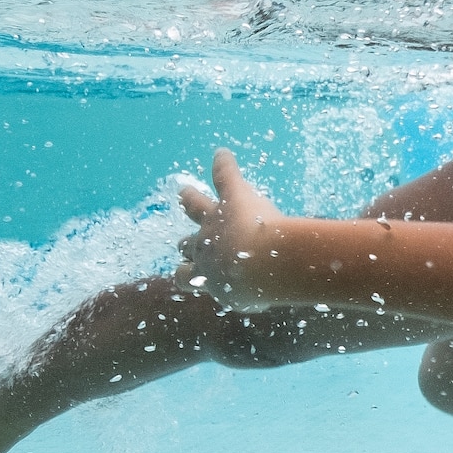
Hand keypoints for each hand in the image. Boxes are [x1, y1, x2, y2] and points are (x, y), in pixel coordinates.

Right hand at [177, 149, 290, 308]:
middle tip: (184, 242)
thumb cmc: (262, 287)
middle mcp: (202, 248)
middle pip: (186, 245)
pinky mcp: (233, 198)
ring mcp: (215, 220)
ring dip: (191, 200)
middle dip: (185, 244)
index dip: (187, 270)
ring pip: (195, 208)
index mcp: (206, 275)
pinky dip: (223, 165)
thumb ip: (257, 294)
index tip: (186, 267)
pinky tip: (223, 155)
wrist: (262, 266)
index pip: (187, 275)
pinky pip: (224, 176)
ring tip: (186, 194)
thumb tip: (268, 297)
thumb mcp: (256, 298)